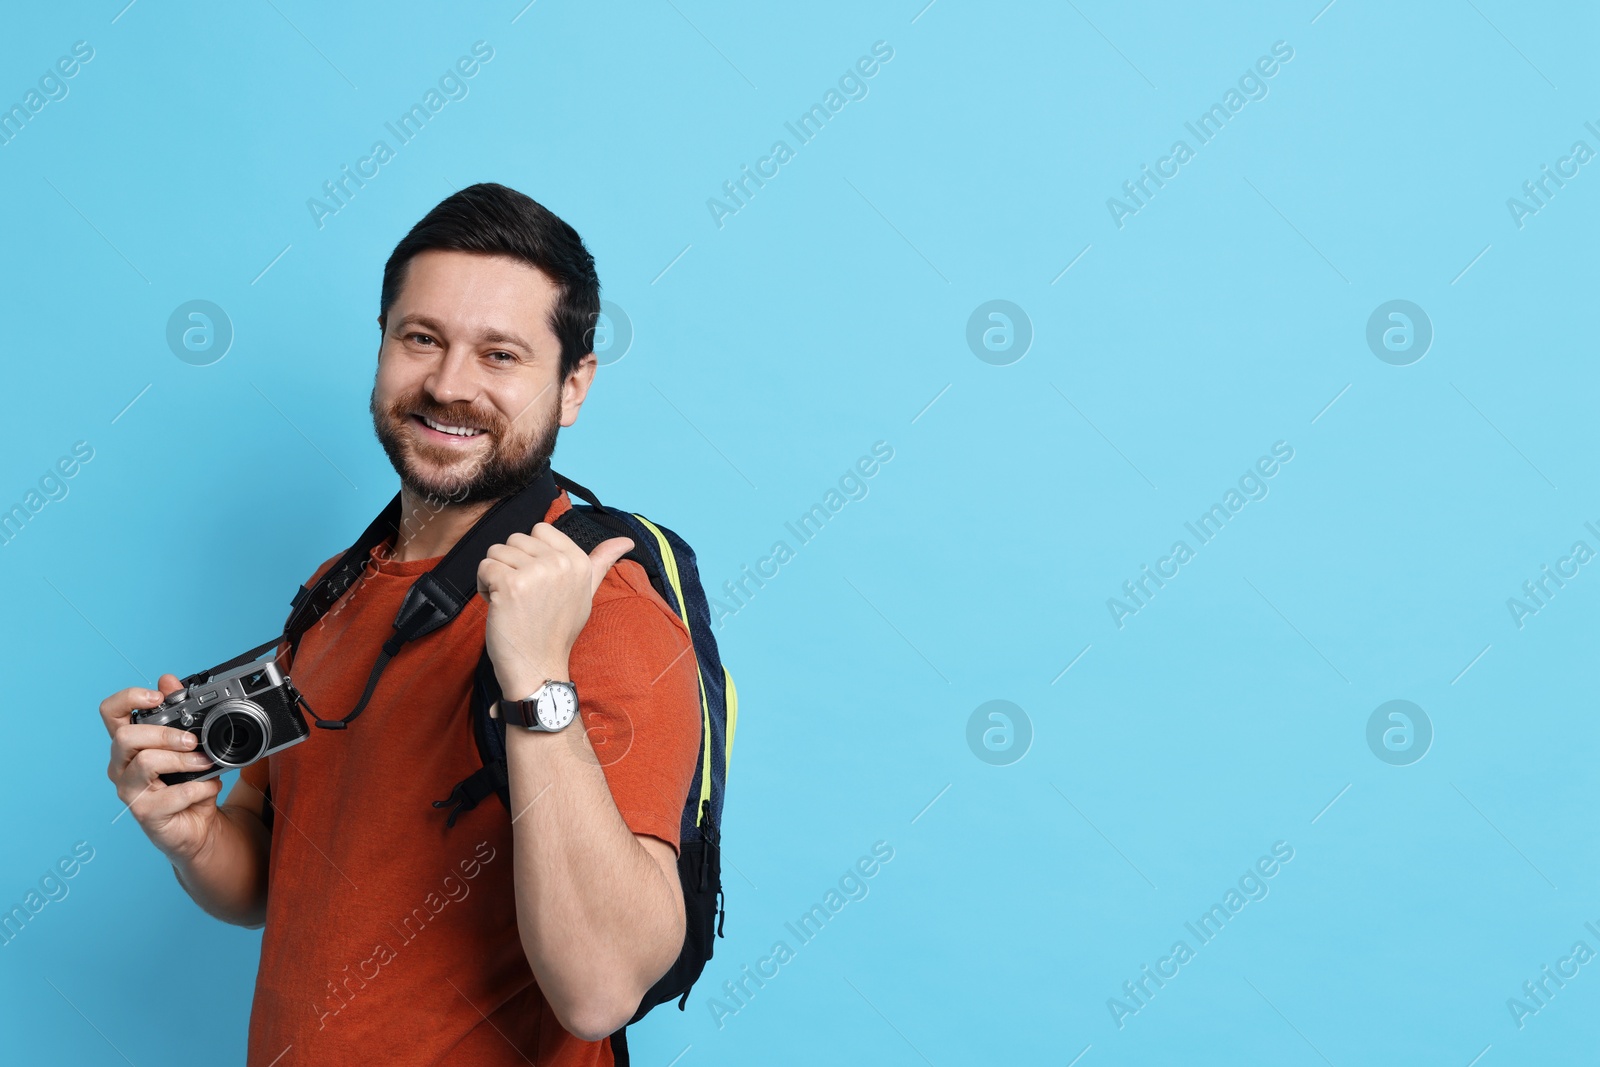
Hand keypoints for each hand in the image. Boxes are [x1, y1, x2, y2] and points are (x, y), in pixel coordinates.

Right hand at [100, 674, 224, 863]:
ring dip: (182, 760)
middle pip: (126, 736)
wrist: (198, 824)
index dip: (128, 699)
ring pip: (146, 762)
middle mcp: (121, 766)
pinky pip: (171, 795)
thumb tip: (168, 680)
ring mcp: (129, 791)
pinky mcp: (145, 813)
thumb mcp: (189, 744)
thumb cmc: (187, 782)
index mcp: (129, 744)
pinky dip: (198, 788)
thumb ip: (179, 713)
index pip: (110, 713)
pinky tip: (208, 788)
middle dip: (165, 733)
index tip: (156, 697)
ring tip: (205, 763)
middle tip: (192, 741)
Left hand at [477, 523, 633, 698]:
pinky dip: (484, 587)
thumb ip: (601, 563)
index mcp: (579, 562)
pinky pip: (485, 567)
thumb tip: (626, 541)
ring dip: (496, 576)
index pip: (540, 530)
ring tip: (511, 602)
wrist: (538, 667)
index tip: (538, 583)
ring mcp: (537, 573)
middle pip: (515, 539)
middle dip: (511, 565)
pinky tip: (499, 607)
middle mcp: (561, 563)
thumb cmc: (556, 631)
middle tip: (524, 597)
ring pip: (497, 551)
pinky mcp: (511, 584)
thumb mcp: (586, 594)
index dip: (530, 555)